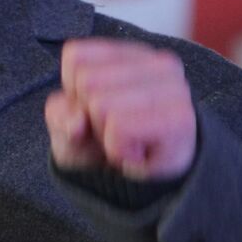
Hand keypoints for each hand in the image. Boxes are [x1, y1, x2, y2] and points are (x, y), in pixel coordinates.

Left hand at [44, 39, 196, 180]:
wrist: (140, 187)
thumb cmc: (101, 144)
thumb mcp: (67, 125)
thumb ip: (61, 115)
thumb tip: (78, 122)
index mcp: (130, 54)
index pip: (75, 56)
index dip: (73, 91)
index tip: (94, 110)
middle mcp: (159, 63)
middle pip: (87, 81)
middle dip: (89, 116)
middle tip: (113, 131)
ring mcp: (175, 89)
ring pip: (102, 105)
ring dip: (105, 135)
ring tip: (126, 141)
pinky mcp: (181, 118)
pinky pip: (120, 128)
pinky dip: (117, 149)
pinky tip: (135, 153)